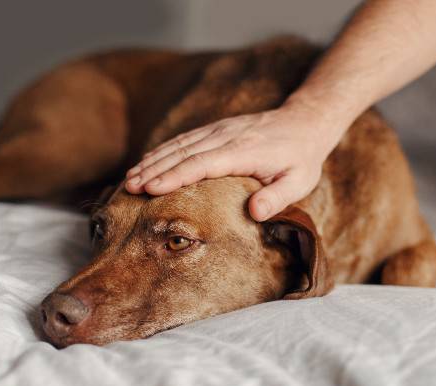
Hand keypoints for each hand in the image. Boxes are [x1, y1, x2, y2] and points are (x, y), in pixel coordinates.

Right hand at [124, 103, 339, 220]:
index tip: (151, 189)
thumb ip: (278, 198)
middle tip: (130, 187)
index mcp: (243, 151)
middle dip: (154, 170)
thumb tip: (255, 213)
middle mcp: (226, 137)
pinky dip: (163, 151)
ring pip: (179, 144)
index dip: (175, 176)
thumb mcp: (299, 182)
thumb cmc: (302, 158)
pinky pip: (185, 139)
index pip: (202, 164)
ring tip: (130, 178)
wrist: (304, 122)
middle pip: (183, 153)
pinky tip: (148, 162)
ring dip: (153, 160)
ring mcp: (219, 130)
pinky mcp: (216, 128)